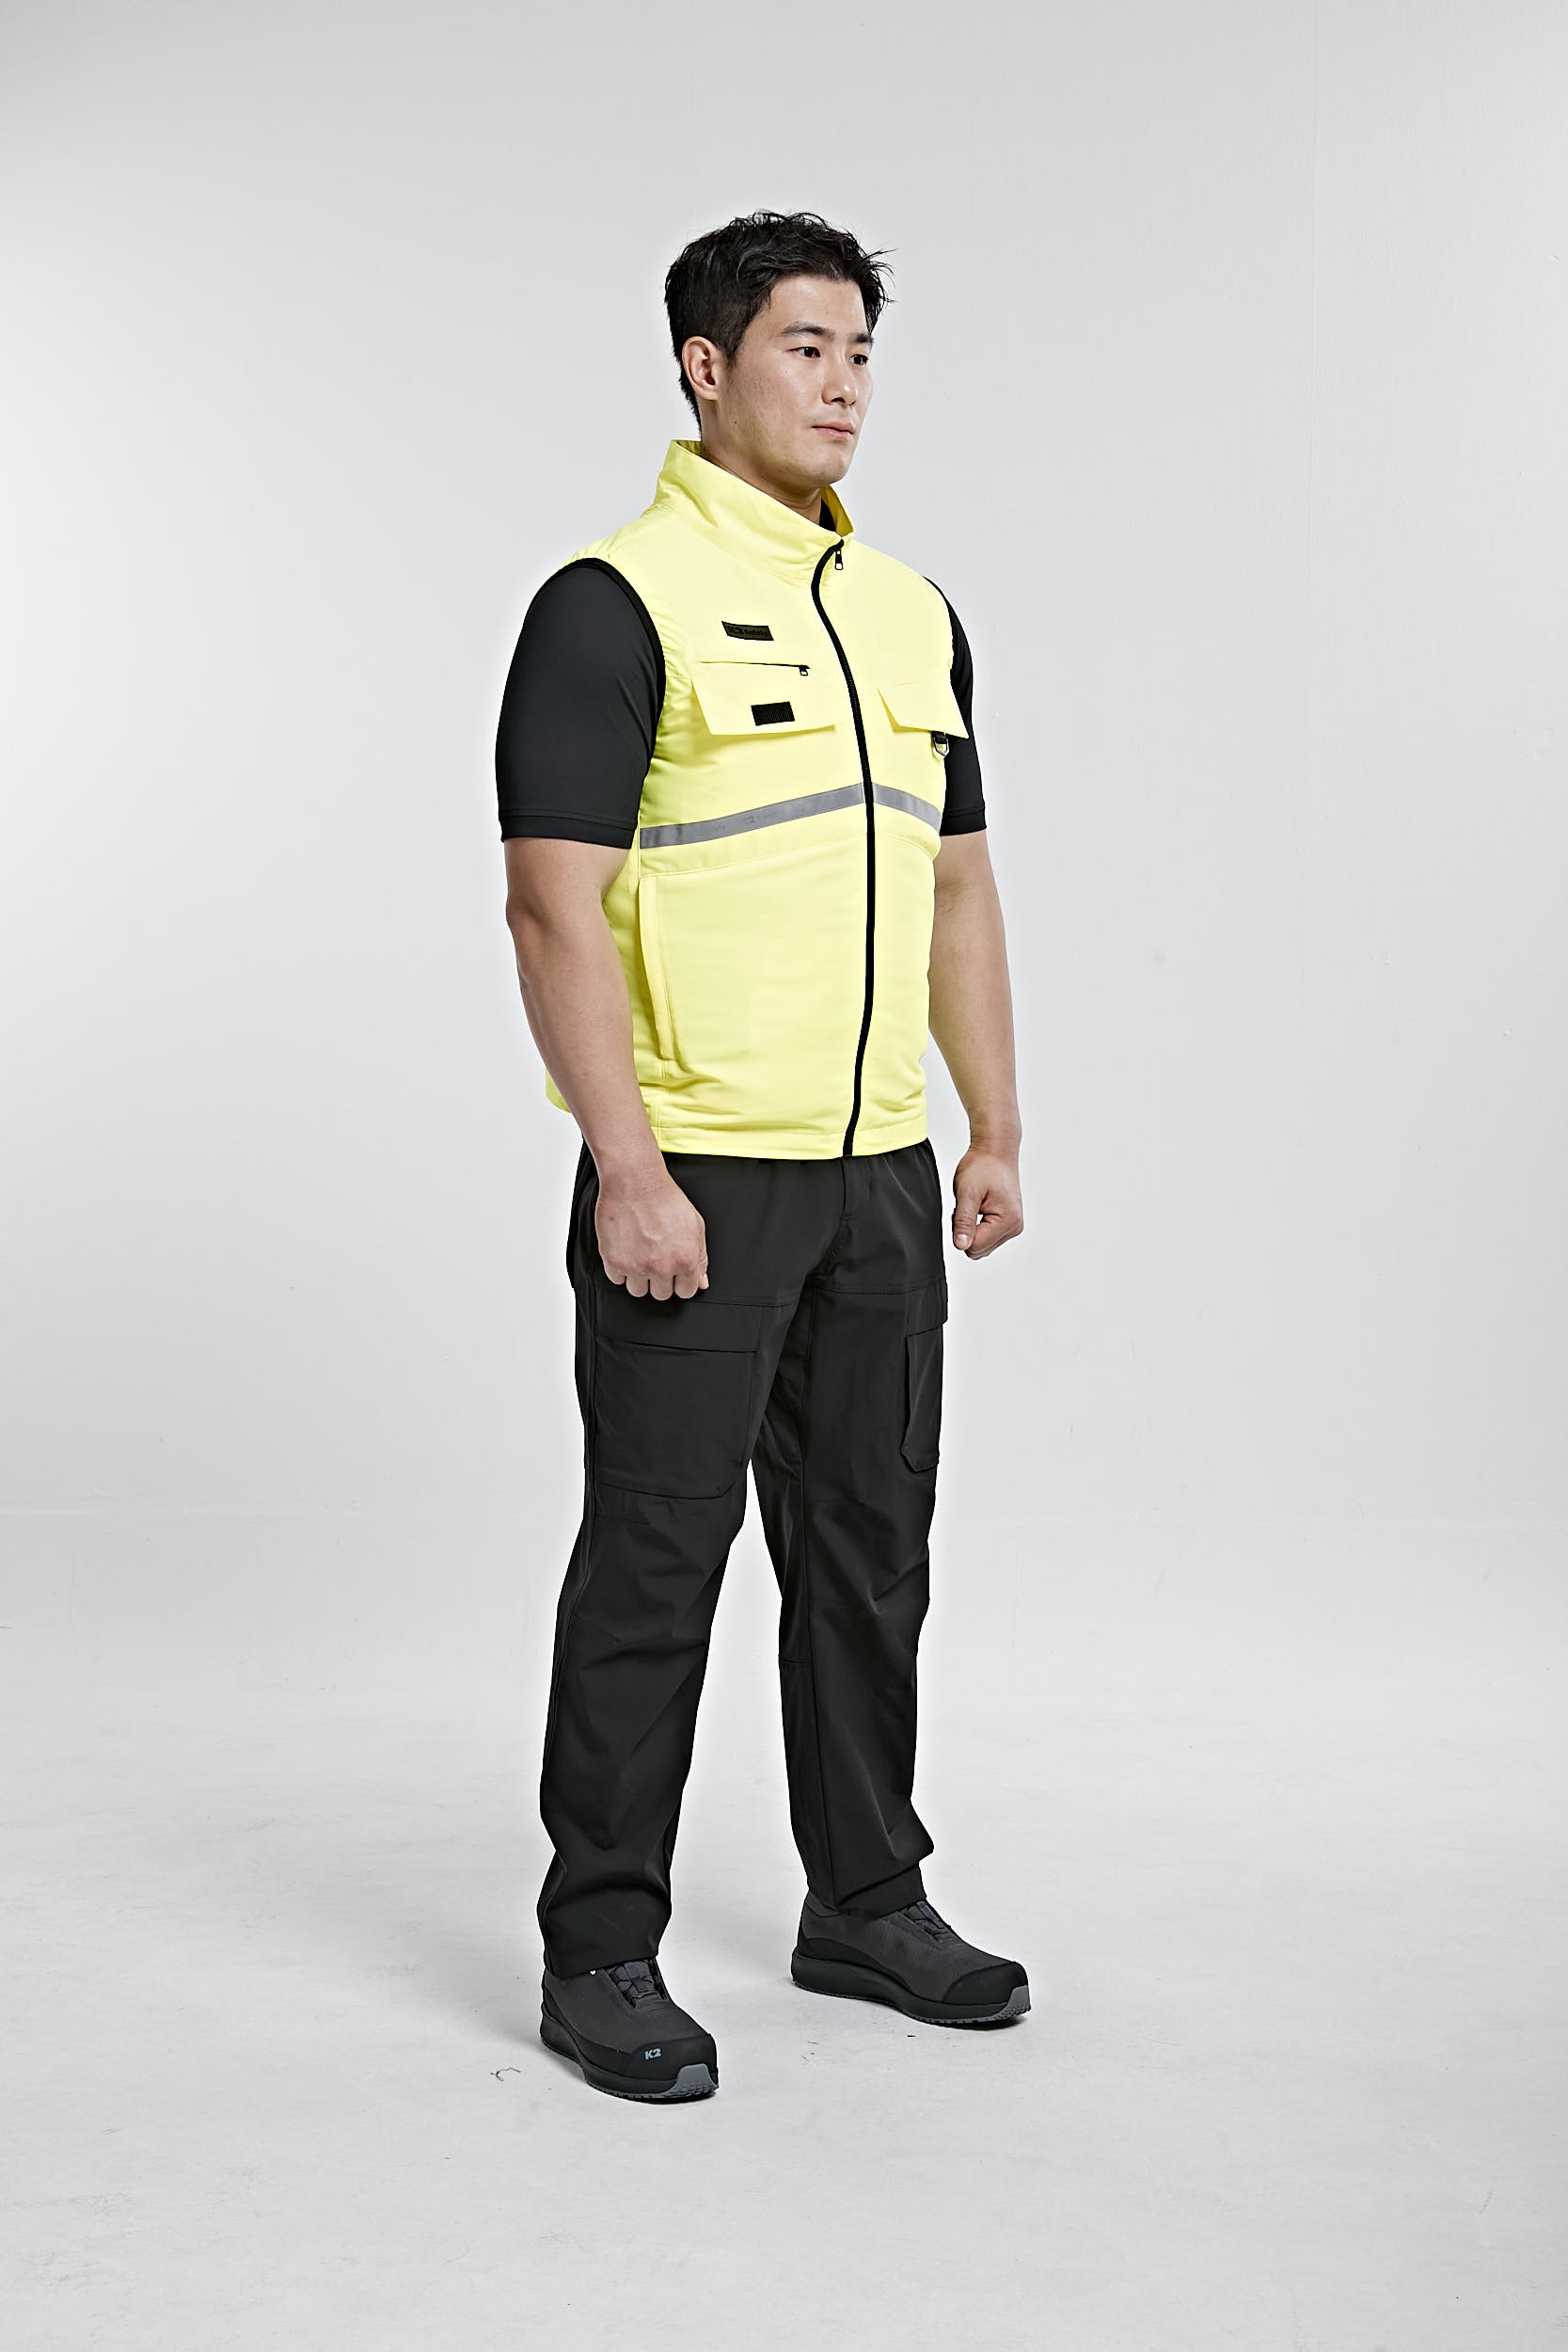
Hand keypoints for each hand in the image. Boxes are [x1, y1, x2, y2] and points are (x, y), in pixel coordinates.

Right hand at [595, 1166, 708, 1298]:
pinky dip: (620, 1269)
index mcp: (684, 1259)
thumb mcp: (695, 1225)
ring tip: (640, 1255)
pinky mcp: (614, 1261)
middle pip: (661, 1294)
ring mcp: (636, 1265)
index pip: (685, 1291)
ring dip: (639, 1278)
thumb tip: (701, 1282)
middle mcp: (661, 1266)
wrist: (636, 1181)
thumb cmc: (664, 1198)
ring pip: (638, 1291)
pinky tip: (626, 1251)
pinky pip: (616, 1280)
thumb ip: (700, 1258)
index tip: (675, 1273)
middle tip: (656, 1259)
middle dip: (660, 1280)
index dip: (681, 1281)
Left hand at [950, 1146, 1022, 1262]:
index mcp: (1008, 1221)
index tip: (962, 1209)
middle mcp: (1014, 1227)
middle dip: (966, 1230)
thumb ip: (963, 1222)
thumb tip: (961, 1245)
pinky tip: (979, 1208)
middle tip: (967, 1206)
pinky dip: (978, 1226)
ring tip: (974, 1205)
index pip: (974, 1247)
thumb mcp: (967, 1193)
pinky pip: (987, 1237)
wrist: (995, 1152)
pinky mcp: (1009, 1224)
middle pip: (978, 1250)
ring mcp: (1013, 1226)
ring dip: (971, 1228)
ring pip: (982, 1245)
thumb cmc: (983, 1166)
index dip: (960, 1230)